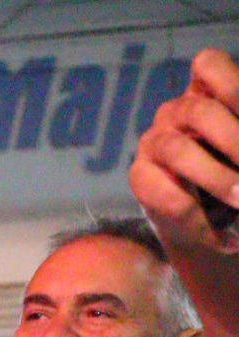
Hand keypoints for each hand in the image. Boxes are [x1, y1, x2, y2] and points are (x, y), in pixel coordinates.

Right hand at [129, 48, 238, 253]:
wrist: (211, 221)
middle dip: (235, 141)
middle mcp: (176, 112)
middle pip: (200, 111)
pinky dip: (199, 218)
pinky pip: (166, 193)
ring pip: (179, 151)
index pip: (208, 66)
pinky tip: (223, 238)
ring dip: (219, 179)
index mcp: (207, 93)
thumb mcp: (238, 150)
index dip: (233, 85)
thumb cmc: (234, 174)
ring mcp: (154, 142)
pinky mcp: (139, 176)